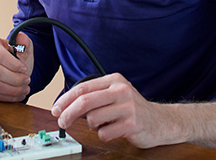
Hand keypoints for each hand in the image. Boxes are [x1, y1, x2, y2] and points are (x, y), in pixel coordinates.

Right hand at [0, 33, 33, 101]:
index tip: (24, 69)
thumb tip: (21, 38)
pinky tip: (17, 93)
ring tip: (24, 88)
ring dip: (12, 89)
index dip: (13, 64)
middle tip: (26, 80)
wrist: (11, 67)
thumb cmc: (15, 56)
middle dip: (15, 78)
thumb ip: (24, 41)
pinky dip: (7, 96)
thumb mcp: (23, 46)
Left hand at [51, 73, 181, 148]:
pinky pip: (104, 133)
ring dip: (93, 126)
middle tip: (62, 122)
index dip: (64, 100)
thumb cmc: (132, 108)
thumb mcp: (115, 94)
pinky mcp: (132, 124)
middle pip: (84, 102)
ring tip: (106, 124)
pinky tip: (115, 130)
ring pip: (93, 119)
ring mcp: (128, 107)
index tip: (55, 109)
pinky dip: (104, 135)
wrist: (160, 121)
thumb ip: (94, 95)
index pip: (82, 88)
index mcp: (114, 80)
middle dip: (68, 114)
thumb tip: (64, 105)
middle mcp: (121, 90)